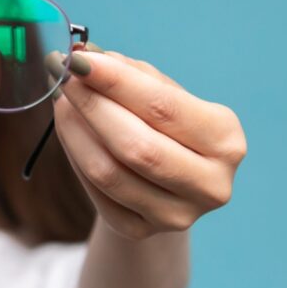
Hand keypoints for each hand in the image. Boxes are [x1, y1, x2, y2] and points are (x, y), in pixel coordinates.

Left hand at [47, 45, 246, 240]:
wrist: (167, 182)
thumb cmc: (165, 125)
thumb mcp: (162, 93)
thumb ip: (129, 74)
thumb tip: (85, 57)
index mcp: (225, 140)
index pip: (162, 107)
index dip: (116, 82)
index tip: (78, 60)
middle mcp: (210, 184)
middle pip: (135, 146)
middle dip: (91, 106)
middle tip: (62, 77)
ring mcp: (176, 215)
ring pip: (108, 172)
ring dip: (75, 130)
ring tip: (61, 100)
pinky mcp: (139, 230)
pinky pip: (95, 190)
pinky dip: (75, 154)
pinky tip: (69, 130)